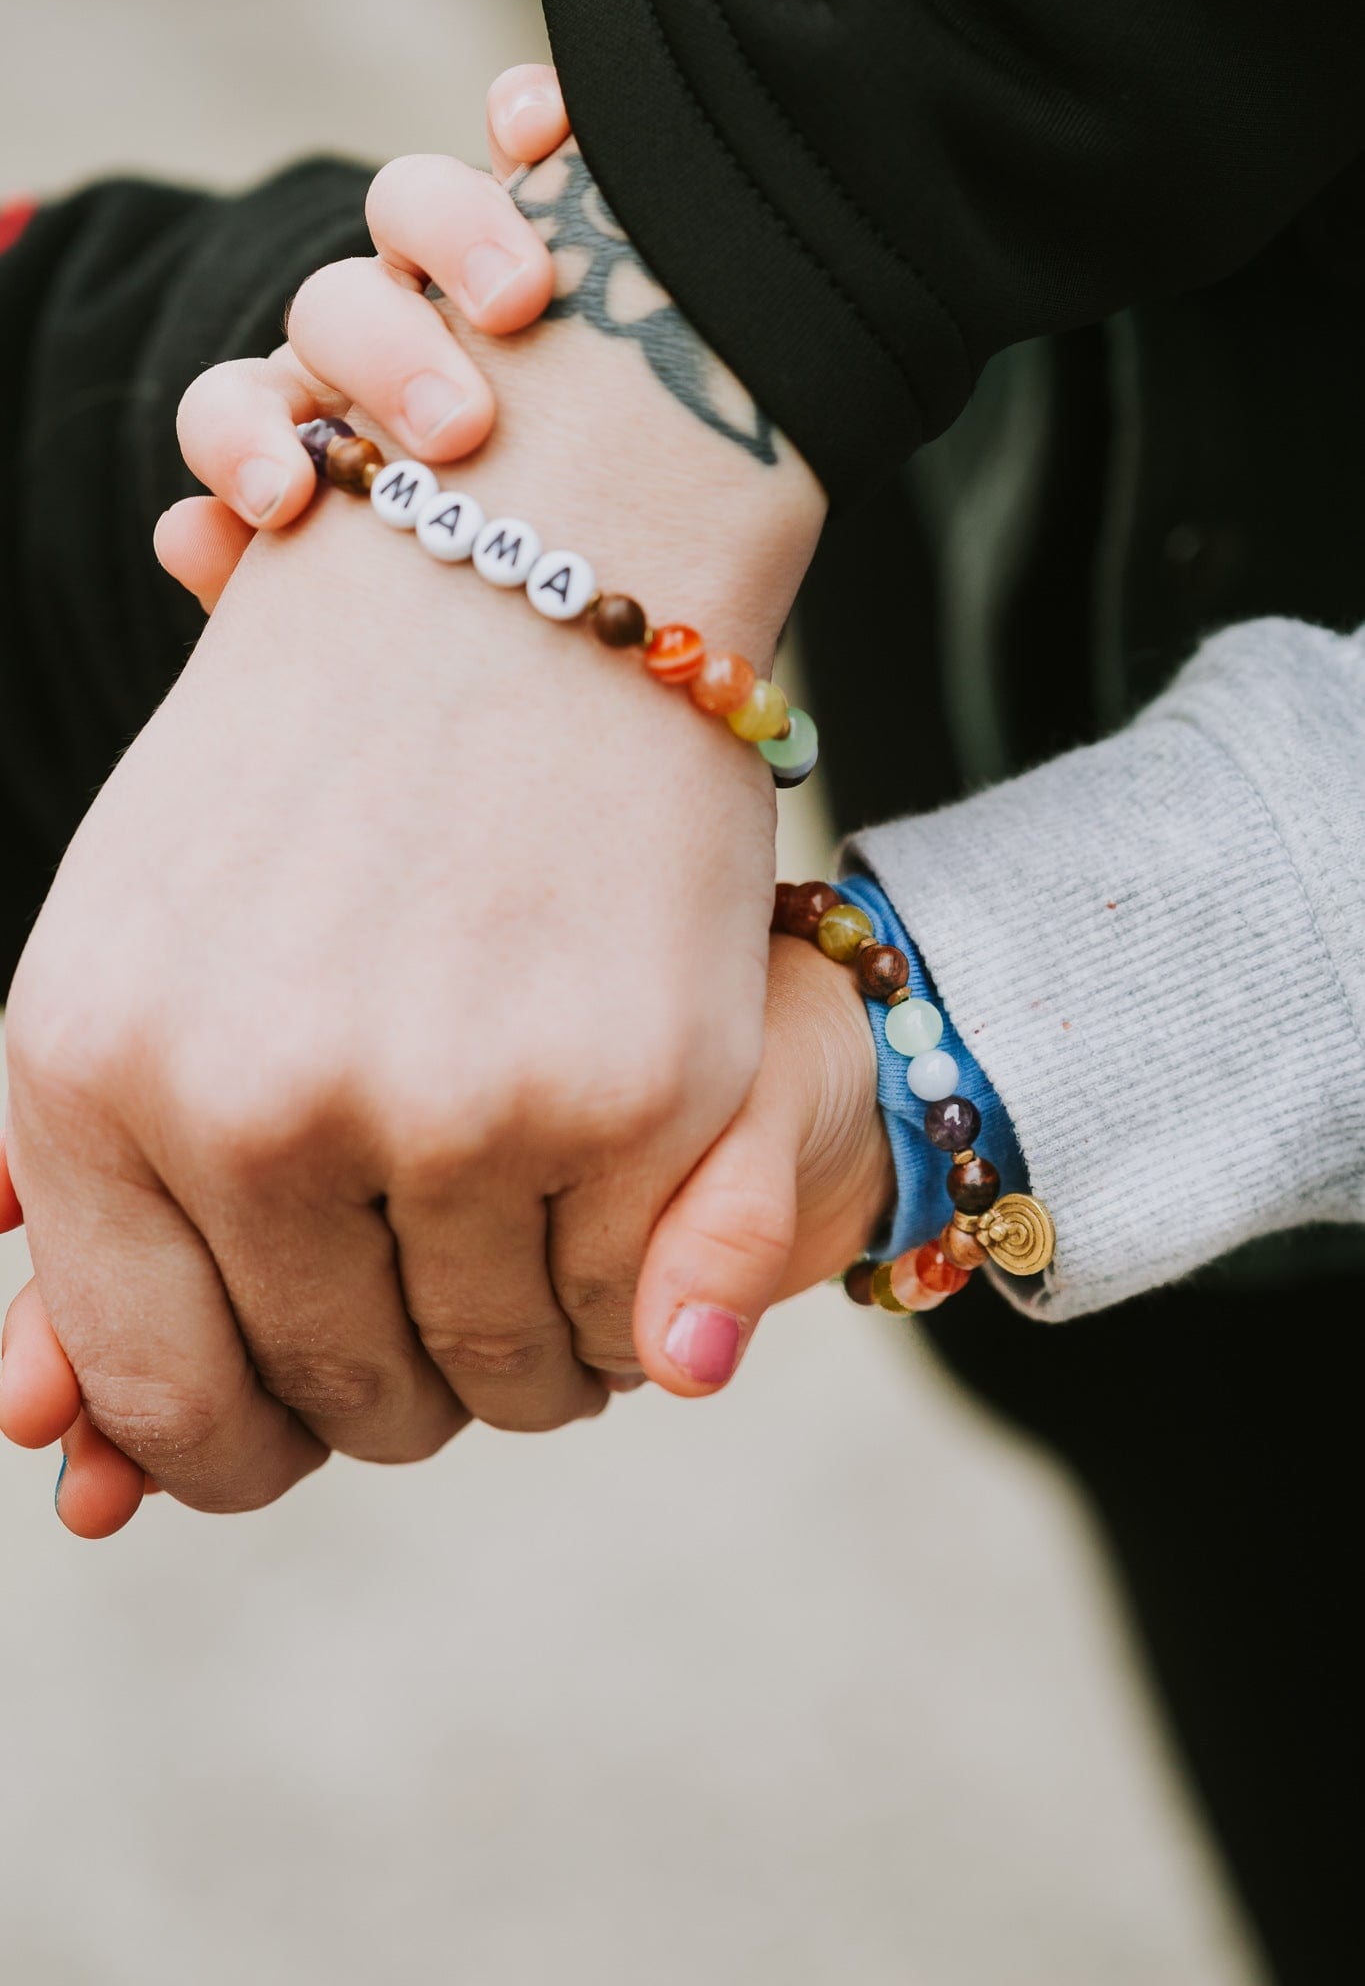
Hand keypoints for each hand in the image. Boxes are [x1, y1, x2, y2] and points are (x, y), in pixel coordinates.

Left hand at [3, 134, 825, 1512]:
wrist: (523, 571)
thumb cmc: (323, 772)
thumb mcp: (135, 948)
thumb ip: (95, 1200)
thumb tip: (71, 1462)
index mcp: (92, 1065)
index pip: (160, 1391)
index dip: (236, 1448)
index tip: (301, 1421)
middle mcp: (254, 1103)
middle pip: (348, 1401)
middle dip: (403, 1384)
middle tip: (451, 1280)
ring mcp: (450, 1101)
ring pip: (505, 1380)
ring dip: (531, 1350)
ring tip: (541, 1225)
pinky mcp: (628, 1091)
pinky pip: (634, 1320)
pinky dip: (633, 1292)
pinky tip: (618, 1185)